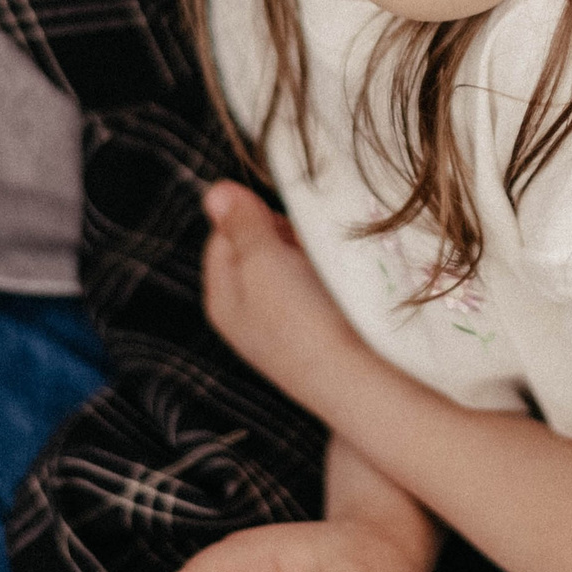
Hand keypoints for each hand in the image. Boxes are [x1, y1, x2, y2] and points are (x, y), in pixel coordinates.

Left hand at [201, 182, 369, 406]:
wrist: (358, 380)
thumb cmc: (302, 319)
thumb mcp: (261, 260)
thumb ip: (239, 224)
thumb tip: (214, 192)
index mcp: (221, 297)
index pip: (222, 234)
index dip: (249, 217)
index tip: (279, 220)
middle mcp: (246, 314)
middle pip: (257, 249)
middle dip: (282, 236)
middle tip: (306, 246)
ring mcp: (282, 326)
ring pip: (290, 266)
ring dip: (309, 255)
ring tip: (327, 267)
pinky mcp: (316, 333)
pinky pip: (316, 288)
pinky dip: (328, 277)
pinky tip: (342, 286)